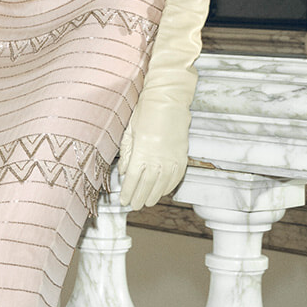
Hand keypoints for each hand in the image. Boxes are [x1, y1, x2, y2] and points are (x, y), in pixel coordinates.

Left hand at [118, 91, 189, 212]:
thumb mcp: (130, 132)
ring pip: (162, 186)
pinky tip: (163, 191)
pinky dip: (168, 187)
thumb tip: (125, 172)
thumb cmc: (146, 112)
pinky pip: (176, 178)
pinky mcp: (182, 157)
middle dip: (139, 198)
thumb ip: (127, 154)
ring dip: (154, 196)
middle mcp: (157, 160)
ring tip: (147, 202)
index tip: (124, 200)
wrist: (169, 100)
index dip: (128, 193)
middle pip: (147, 187)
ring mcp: (171, 160)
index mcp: (141, 154)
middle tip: (134, 206)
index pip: (133, 181)